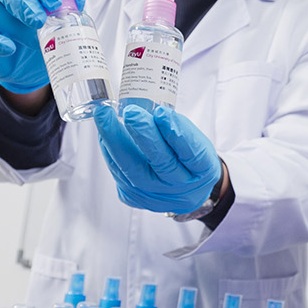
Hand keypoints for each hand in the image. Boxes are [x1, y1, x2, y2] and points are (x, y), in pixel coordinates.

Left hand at [94, 102, 223, 214]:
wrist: (185, 192)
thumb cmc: (189, 160)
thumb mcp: (197, 141)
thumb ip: (176, 128)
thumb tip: (148, 109)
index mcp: (202, 170)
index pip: (191, 153)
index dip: (176, 133)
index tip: (161, 112)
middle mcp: (179, 187)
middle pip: (161, 163)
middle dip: (143, 134)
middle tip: (131, 112)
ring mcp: (155, 196)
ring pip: (133, 170)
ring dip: (115, 140)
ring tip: (105, 116)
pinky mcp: (135, 198)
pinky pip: (119, 173)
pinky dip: (110, 151)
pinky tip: (104, 134)